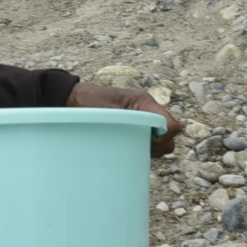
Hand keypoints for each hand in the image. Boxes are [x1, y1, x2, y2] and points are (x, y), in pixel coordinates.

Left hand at [67, 82, 181, 156]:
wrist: (76, 98)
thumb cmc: (89, 101)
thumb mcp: (107, 111)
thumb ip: (126, 121)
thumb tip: (141, 138)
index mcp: (145, 103)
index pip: (171, 125)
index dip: (164, 138)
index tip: (147, 143)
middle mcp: (148, 112)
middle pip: (169, 136)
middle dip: (158, 146)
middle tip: (137, 147)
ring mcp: (144, 120)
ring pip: (161, 142)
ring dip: (150, 148)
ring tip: (130, 147)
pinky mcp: (136, 128)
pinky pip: (149, 143)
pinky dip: (142, 148)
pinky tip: (127, 148)